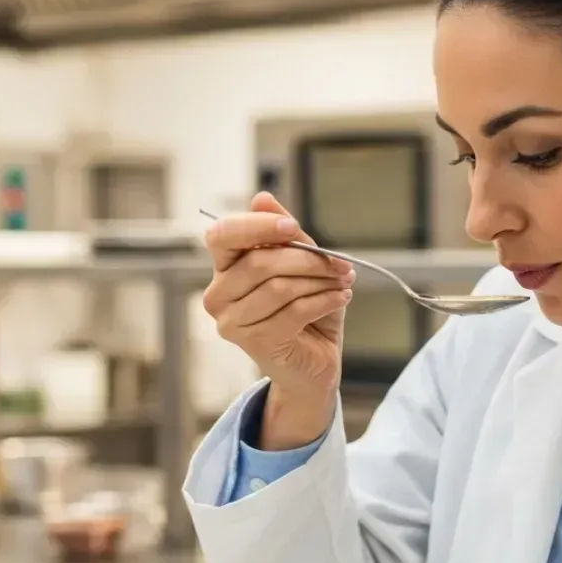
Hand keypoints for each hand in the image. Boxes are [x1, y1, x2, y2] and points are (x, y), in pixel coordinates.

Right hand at [202, 192, 355, 417]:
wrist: (314, 364)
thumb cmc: (306, 311)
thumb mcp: (302, 265)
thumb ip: (284, 234)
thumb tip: (262, 198)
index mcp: (224, 268)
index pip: (222, 235)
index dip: (256, 227)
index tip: (294, 228)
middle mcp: (218, 295)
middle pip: (260, 262)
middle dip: (308, 258)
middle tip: (341, 263)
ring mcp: (231, 322)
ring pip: (279, 287)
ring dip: (321, 281)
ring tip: (343, 282)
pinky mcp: (254, 343)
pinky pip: (294, 311)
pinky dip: (325, 300)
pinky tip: (342, 298)